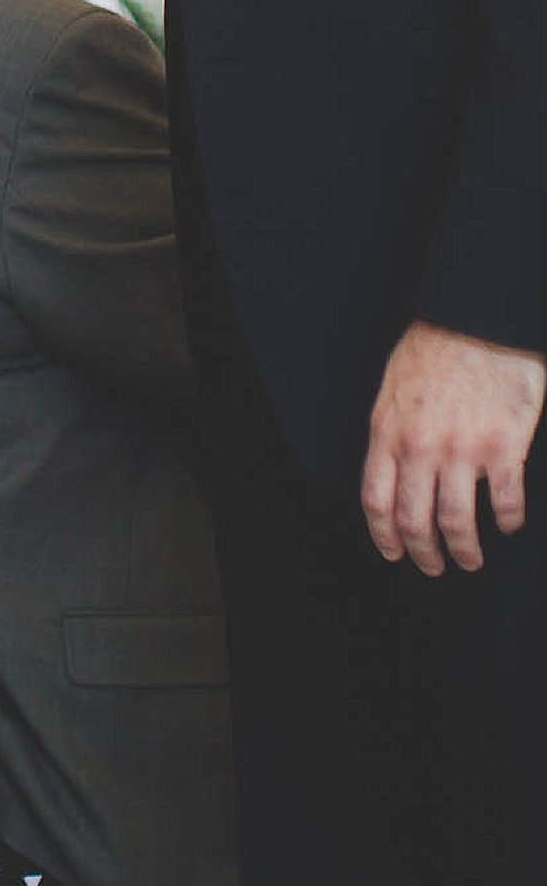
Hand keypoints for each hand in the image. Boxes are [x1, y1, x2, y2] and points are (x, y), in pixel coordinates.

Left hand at [360, 322, 545, 575]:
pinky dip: (508, 521)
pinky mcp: (502, 447)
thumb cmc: (437, 346)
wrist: (477, 318)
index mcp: (388, 431)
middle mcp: (420, 447)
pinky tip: (509, 523)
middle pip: (415, 520)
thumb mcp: (394, 388)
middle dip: (424, 553)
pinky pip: (504, 502)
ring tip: (471, 559)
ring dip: (465, 550)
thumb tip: (393, 470)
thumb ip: (393, 432)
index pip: (376, 500)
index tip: (394, 552)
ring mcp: (462, 450)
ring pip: (457, 522)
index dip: (384, 536)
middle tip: (434, 566)